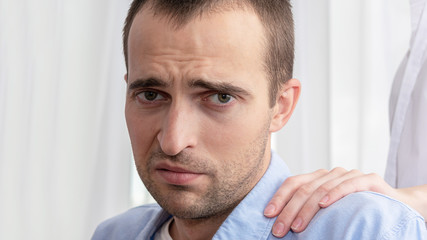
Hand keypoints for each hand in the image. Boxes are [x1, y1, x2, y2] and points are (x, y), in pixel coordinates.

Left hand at [263, 168, 395, 236]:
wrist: (393, 205)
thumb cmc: (355, 209)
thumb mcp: (328, 210)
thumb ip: (309, 210)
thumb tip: (283, 225)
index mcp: (318, 178)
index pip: (293, 183)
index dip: (279, 197)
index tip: (268, 214)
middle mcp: (331, 173)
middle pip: (304, 188)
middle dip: (289, 210)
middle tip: (279, 230)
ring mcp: (349, 174)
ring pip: (321, 187)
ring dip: (307, 209)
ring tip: (297, 227)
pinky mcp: (368, 179)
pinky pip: (348, 185)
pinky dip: (334, 194)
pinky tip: (323, 205)